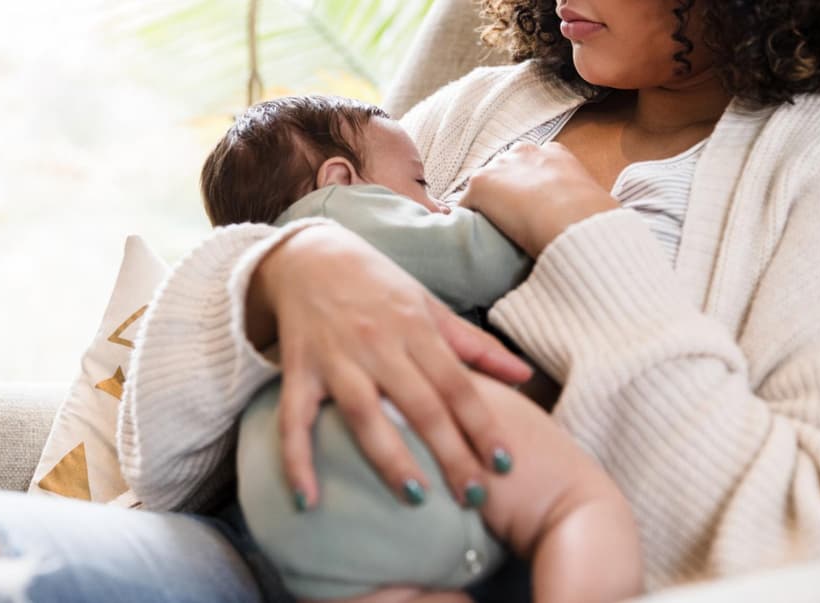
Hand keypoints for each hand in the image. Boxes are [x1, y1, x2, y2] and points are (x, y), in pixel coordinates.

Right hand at [250, 224, 532, 508]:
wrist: (307, 256)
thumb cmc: (377, 285)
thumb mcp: (429, 306)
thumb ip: (476, 346)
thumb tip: (525, 376)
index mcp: (415, 328)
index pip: (457, 384)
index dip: (483, 425)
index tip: (504, 464)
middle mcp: (378, 344)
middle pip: (420, 405)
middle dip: (450, 454)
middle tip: (473, 497)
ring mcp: (335, 359)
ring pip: (364, 415)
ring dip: (390, 459)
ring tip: (417, 499)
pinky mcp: (297, 371)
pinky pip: (294, 420)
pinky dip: (296, 460)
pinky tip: (307, 501)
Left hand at [458, 142, 617, 256]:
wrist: (576, 222)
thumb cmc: (594, 220)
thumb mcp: (593, 202)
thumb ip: (579, 203)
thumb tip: (584, 225)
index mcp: (556, 153)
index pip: (530, 167)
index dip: (528, 192)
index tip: (530, 212)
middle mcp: (525, 152)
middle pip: (503, 174)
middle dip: (504, 196)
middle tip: (510, 225)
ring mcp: (500, 166)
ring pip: (483, 190)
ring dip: (485, 209)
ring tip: (491, 236)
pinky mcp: (480, 184)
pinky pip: (463, 207)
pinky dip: (465, 223)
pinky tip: (471, 241)